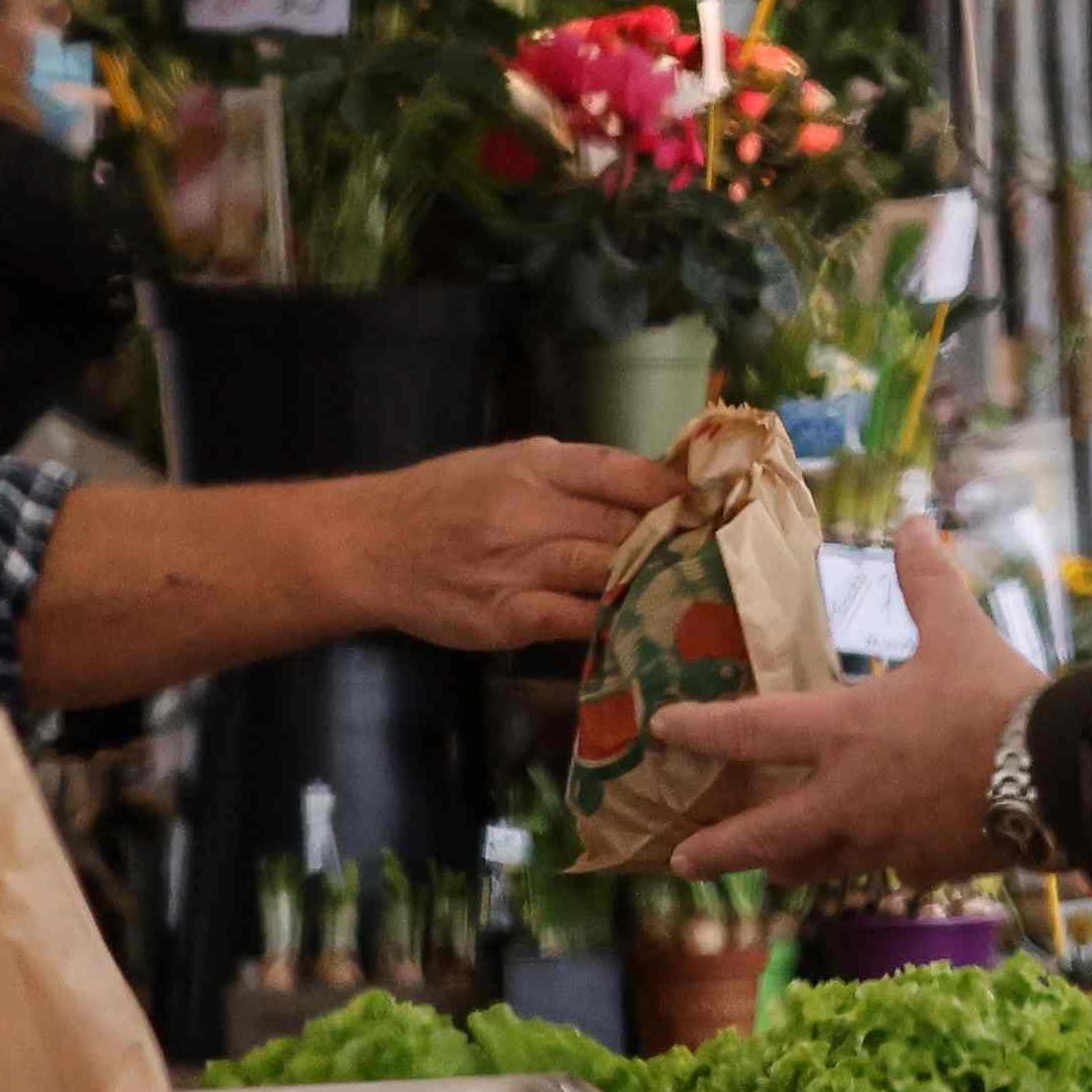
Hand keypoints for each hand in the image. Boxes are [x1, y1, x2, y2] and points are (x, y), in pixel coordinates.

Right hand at [340, 438, 684, 652]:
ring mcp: (518, 564)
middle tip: (722, 558)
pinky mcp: (505, 615)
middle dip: (677, 542)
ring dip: (653, 583)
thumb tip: (653, 486)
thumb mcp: (508, 464)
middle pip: (626, 524)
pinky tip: (641, 628)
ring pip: (606, 571)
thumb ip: (575, 475)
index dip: (677, 491)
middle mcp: (532, 509)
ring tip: (697, 594)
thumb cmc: (447, 500)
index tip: (718, 505)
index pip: (625, 471)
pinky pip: (573, 620)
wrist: (370, 545)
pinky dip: (611, 624)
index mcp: (538, 464)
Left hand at [650, 519, 1045, 888]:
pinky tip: (888, 859)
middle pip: (766, 834)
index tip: (662, 729)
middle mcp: (849, 797)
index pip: (752, 731)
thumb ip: (926, 581)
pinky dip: (881, 861)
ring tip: (775, 868)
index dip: (702, 729)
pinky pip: (889, 869)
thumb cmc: (996, 700)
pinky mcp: (924, 868)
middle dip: (719, 848)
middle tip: (682, 860)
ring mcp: (884, 842)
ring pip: (819, 862)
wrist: (1056, 777)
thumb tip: (914, 523)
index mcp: (846, 732)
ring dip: (790, 863)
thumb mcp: (959, 631)